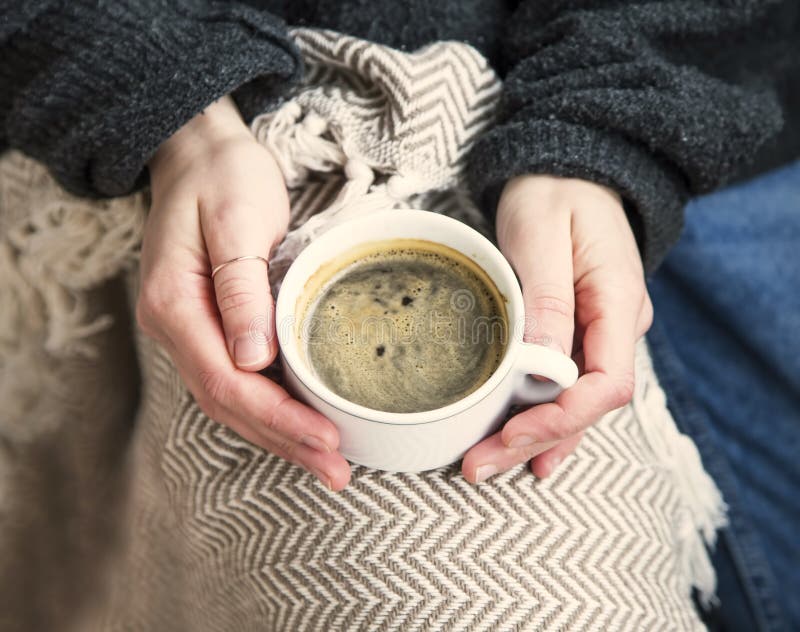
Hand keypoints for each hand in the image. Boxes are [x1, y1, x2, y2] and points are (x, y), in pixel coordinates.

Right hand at [136, 96, 350, 489]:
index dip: (278, 417)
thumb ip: (240, 289)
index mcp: (174, 304)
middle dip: (285, 441)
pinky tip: (302, 424)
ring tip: (328, 462)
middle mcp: (175, 328)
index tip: (327, 439)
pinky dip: (272, 409)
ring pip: (232, 401)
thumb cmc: (222, 177)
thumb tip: (253, 358)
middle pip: (229, 403)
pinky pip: (238, 381)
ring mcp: (189, 331)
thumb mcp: (235, 220)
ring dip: (280, 435)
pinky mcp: (211, 328)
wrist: (201, 154)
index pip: (226, 381)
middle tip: (338, 471)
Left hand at [462, 175, 652, 482]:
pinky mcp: (579, 331)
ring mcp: (601, 331)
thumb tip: (544, 367)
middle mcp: (618, 325)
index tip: (514, 432)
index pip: (607, 382)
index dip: (563, 418)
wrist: (565, 169)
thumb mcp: (542, 234)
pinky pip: (566, 385)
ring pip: (576, 402)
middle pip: (587, 404)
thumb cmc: (553, 190)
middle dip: (535, 439)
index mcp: (618, 301)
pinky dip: (545, 418)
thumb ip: (548, 299)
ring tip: (489, 465)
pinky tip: (526, 447)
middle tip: (480, 465)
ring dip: (534, 437)